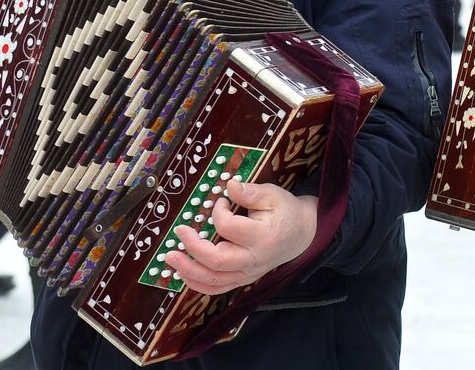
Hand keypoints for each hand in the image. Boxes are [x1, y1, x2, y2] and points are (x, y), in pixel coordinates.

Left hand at [163, 181, 318, 296]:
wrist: (303, 234)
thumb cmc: (287, 212)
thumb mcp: (273, 195)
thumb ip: (251, 192)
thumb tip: (229, 186)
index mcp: (263, 237)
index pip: (229, 227)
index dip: (218, 212)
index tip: (220, 201)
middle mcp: (254, 260)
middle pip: (216, 261)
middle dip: (192, 248)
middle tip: (179, 232)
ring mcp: (248, 273)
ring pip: (213, 280)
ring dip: (188, 271)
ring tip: (171, 258)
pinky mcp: (243, 279)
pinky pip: (217, 289)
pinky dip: (198, 284)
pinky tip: (183, 274)